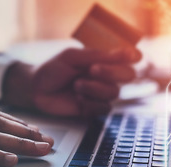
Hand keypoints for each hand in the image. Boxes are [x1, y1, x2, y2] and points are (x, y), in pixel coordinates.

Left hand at [2, 48, 140, 116]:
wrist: (37, 89)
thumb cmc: (53, 69)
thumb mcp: (73, 57)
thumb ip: (98, 55)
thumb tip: (125, 52)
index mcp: (103, 60)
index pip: (128, 57)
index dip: (133, 56)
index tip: (131, 56)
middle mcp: (106, 76)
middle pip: (128, 75)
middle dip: (112, 72)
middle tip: (93, 69)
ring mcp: (100, 93)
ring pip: (114, 92)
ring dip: (95, 88)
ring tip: (77, 85)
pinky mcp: (94, 109)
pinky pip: (104, 108)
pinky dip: (90, 103)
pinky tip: (77, 100)